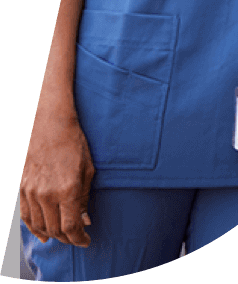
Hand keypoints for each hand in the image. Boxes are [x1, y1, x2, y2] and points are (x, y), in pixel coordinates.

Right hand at [19, 106, 94, 246]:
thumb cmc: (74, 143)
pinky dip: (34, 228)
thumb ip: (84, 197)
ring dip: (52, 235)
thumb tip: (84, 220)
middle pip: (55, 229)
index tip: (86, 241)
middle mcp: (47, 194)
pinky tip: (42, 234)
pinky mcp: (22, 189)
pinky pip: (26, 216)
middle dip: (67, 238)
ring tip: (63, 237)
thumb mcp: (87, 169)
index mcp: (67, 189)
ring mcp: (31, 192)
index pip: (71, 226)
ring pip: (39, 225)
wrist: (49, 125)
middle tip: (77, 239)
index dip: (79, 238)